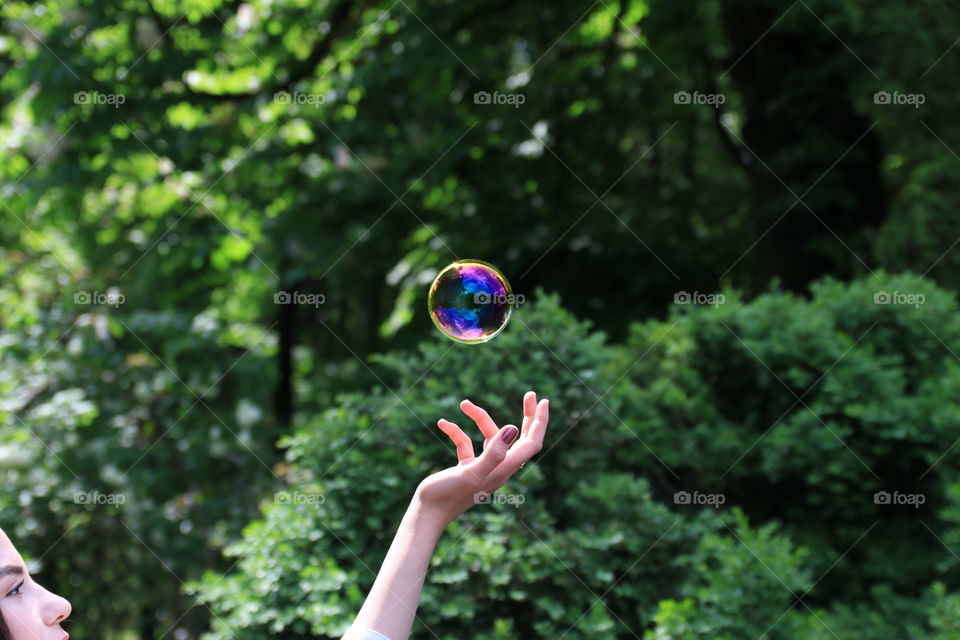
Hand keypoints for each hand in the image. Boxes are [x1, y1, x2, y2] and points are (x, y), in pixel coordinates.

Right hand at [414, 390, 549, 525]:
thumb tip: (512, 429)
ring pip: (489, 436)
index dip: (539, 422)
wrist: (426, 515)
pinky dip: (457, 432)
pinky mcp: (466, 468)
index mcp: (504, 468)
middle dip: (526, 416)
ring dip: (479, 418)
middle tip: (530, 394)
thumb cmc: (447, 496)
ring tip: (464, 403)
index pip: (531, 443)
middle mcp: (497, 468)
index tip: (543, 401)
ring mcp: (482, 468)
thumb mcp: (470, 473)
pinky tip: (443, 423)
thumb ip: (492, 454)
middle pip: (519, 438)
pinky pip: (466, 444)